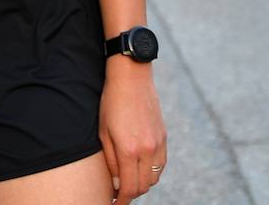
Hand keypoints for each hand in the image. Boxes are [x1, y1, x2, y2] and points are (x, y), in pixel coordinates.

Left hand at [99, 61, 166, 202]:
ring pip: (154, 178)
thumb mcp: (103, 132)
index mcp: (130, 150)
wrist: (132, 77)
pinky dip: (152, 172)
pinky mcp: (164, 137)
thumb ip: (112, 161)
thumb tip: (117, 184)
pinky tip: (140, 168)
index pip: (129, 187)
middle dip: (131, 194)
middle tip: (119, 194)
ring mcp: (159, 143)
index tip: (115, 203)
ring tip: (128, 181)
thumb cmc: (111, 102)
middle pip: (143, 186)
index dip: (122, 200)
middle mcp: (148, 150)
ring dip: (142, 184)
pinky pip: (161, 165)